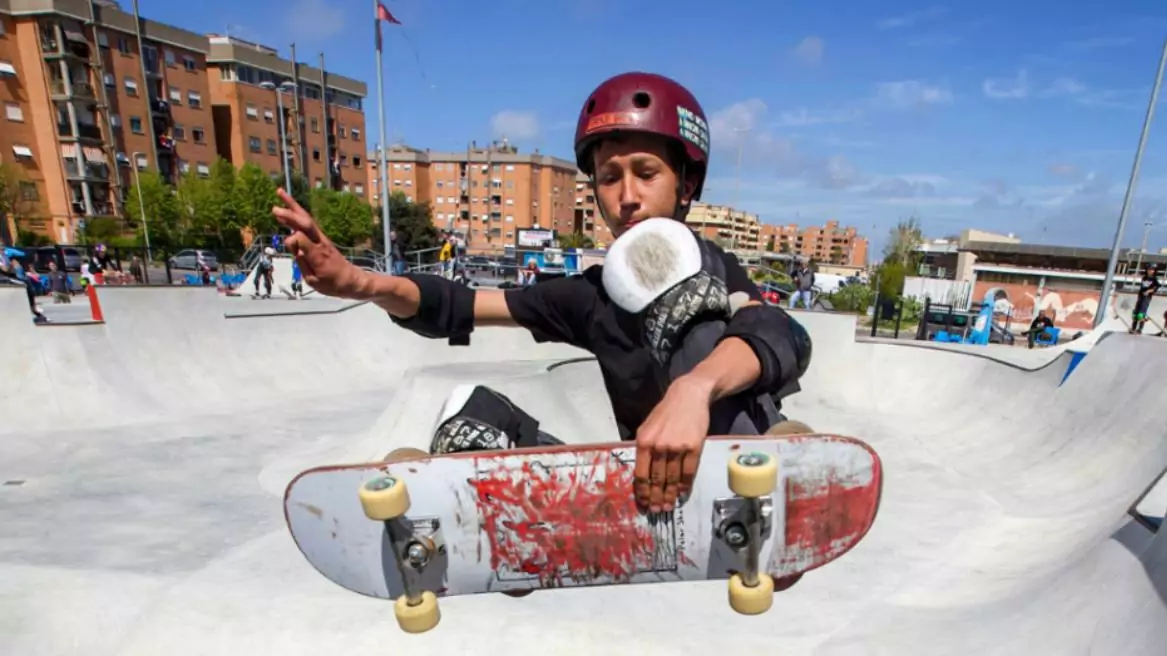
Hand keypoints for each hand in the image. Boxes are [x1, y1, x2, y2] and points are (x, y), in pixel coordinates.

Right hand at [272, 188, 363, 297]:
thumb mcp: (314, 281)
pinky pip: (308, 223)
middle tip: (274, 209)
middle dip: (290, 215)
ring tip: (280, 193)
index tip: (288, 247)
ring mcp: (321, 238)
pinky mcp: (320, 238)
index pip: (301, 240)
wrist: (350, 280)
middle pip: (305, 224)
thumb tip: (295, 250)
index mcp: (317, 254)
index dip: (291, 242)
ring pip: (306, 219)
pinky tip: (288, 209)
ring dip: (293, 206)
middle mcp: (319, 242)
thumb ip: (303, 264)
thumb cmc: (331, 284)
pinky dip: (297, 214)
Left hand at [633, 376, 711, 512]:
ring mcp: (677, 447)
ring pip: (672, 478)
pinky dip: (685, 485)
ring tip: (669, 505)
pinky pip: (688, 472)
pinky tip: (682, 493)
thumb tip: (642, 474)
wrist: (688, 397)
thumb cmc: (665, 413)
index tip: (644, 503)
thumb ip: (644, 449)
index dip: (643, 492)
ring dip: (670, 495)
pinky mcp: (694, 447)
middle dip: (656, 498)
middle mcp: (659, 446)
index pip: (641, 474)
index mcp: (644, 442)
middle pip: (656, 479)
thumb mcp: (647, 427)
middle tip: (657, 510)